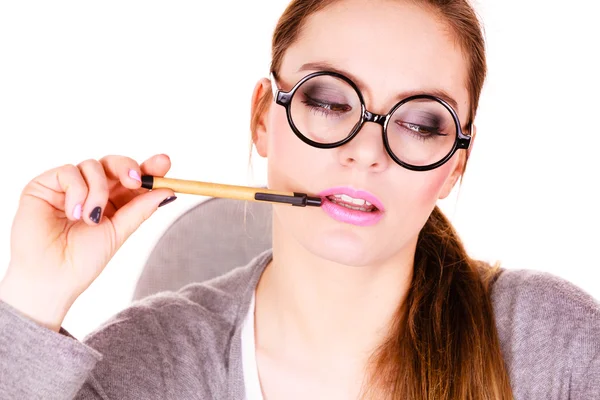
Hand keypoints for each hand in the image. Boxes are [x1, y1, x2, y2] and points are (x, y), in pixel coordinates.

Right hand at [0, 154, 174, 330]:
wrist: (51, 278)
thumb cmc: (83, 260)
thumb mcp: (119, 232)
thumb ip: (140, 209)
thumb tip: (168, 191)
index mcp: (111, 202)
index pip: (131, 178)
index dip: (148, 168)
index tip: (164, 162)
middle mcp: (90, 190)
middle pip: (113, 163)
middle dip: (128, 167)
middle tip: (135, 180)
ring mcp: (67, 186)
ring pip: (92, 166)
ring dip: (98, 191)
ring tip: (90, 219)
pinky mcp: (44, 184)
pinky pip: (69, 171)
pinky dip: (77, 191)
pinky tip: (73, 214)